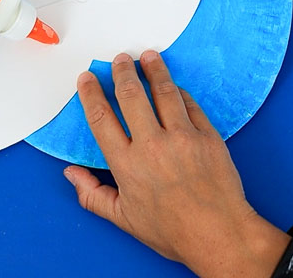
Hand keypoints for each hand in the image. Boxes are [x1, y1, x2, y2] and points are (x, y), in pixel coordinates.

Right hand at [63, 51, 287, 276]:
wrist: (220, 235)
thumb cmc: (174, 231)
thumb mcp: (124, 219)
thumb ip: (93, 195)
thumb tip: (72, 175)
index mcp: (127, 164)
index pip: (101, 118)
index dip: (91, 94)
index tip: (87, 79)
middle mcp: (151, 146)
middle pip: (131, 96)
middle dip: (122, 72)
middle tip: (120, 59)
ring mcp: (182, 138)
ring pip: (163, 92)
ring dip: (154, 70)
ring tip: (148, 56)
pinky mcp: (208, 136)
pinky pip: (190, 105)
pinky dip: (180, 92)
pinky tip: (175, 85)